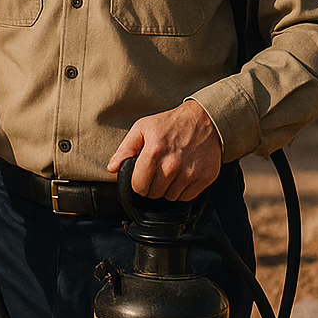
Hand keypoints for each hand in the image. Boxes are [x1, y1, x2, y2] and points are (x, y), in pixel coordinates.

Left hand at [107, 99, 222, 201]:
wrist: (204, 120)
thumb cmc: (171, 124)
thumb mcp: (142, 128)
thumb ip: (125, 149)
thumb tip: (112, 168)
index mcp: (154, 152)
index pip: (139, 186)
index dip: (137, 184)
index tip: (141, 177)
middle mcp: (172, 165)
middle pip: (154, 194)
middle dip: (152, 186)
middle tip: (157, 173)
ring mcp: (190, 173)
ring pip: (170, 197)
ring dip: (168, 189)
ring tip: (171, 172)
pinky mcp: (204, 178)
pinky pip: (186, 197)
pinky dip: (183, 190)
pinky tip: (183, 175)